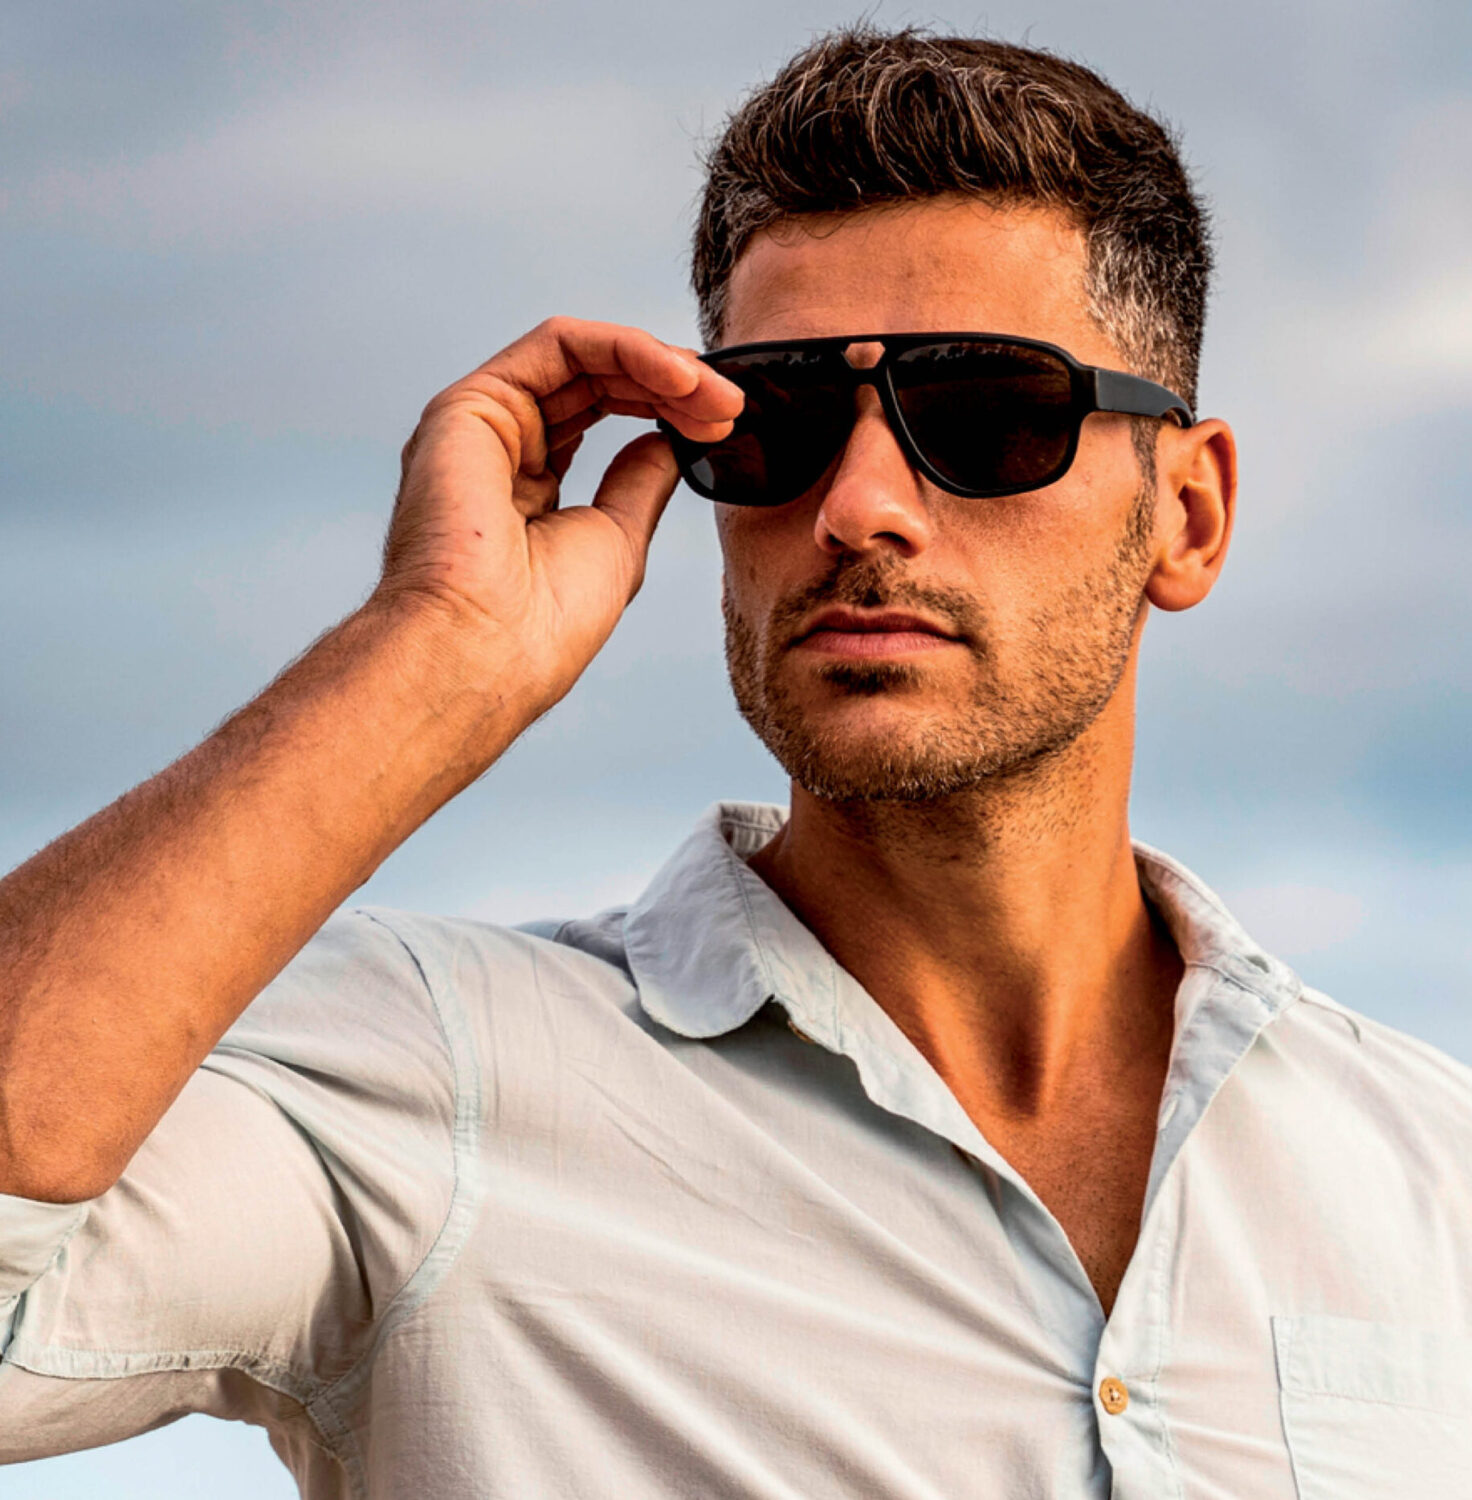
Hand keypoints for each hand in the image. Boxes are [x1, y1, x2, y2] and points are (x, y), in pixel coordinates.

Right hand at [374, 316, 741, 707]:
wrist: (488, 651)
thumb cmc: (544, 624)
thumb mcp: (617, 540)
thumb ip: (637, 483)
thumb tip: (663, 440)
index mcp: (524, 487)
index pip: (598, 414)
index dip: (664, 409)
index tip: (723, 426)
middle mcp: (497, 449)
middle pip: (593, 382)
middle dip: (672, 387)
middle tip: (729, 406)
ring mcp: (482, 423)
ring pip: (580, 356)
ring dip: (657, 366)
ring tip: (713, 394)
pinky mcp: (471, 403)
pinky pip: (558, 345)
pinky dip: (625, 349)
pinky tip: (677, 376)